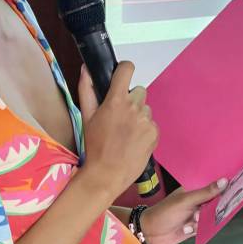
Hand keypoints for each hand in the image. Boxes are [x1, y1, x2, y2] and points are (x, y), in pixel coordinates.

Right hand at [78, 62, 158, 203]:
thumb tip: (86, 69)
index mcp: (116, 101)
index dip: (124, 70)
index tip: (121, 76)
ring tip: (126, 133)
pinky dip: (145, 130)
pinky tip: (134, 141)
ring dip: (138, 116)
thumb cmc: (94, 146)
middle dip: (131, 100)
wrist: (107, 174)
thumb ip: (87, 90)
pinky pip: (151, 123)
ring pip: (145, 109)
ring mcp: (146, 120)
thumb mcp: (86, 117)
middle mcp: (134, 107)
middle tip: (120, 117)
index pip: (127, 69)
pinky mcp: (155, 132)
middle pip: (138, 91)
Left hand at [140, 178, 227, 243]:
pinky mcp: (195, 227)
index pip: (213, 183)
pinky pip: (205, 227)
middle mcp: (198, 200)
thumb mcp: (186, 201)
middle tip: (211, 208)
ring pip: (212, 216)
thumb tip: (225, 181)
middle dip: (216, 205)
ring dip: (203, 220)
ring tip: (191, 221)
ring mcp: (197, 214)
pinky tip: (186, 228)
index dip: (225, 183)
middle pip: (216, 201)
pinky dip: (199, 229)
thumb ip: (206, 193)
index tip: (239, 182)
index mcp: (195, 188)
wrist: (150, 232)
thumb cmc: (165, 211)